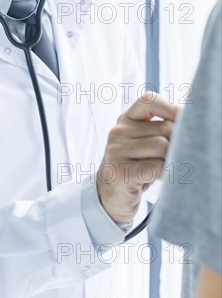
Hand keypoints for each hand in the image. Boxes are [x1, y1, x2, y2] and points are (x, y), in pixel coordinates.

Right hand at [97, 92, 179, 223]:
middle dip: (176, 143)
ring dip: (170, 160)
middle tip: (172, 157)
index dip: (170, 108)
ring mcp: (116, 151)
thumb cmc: (135, 167)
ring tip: (163, 169)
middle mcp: (117, 132)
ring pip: (162, 146)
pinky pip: (156, 166)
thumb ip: (160, 129)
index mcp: (125, 120)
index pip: (149, 100)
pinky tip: (159, 178)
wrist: (109, 196)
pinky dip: (166, 173)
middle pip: (164, 127)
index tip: (184, 121)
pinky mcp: (120, 171)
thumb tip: (187, 126)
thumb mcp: (143, 143)